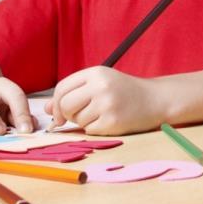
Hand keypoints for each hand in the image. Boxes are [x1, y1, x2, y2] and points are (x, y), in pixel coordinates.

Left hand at [47, 67, 162, 134]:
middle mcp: (101, 86)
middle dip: (67, 114)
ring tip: (102, 114)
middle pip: (65, 105)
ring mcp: (107, 104)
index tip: (59, 112)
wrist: (156, 100)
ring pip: (77, 119)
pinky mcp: (113, 122)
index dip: (55, 103)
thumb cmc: (125, 91)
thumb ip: (74, 92)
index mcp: (96, 72)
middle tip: (79, 115)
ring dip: (85, 122)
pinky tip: (109, 121)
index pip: (61, 88)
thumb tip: (46, 108)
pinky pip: (89, 130)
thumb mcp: (100, 84)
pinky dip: (95, 129)